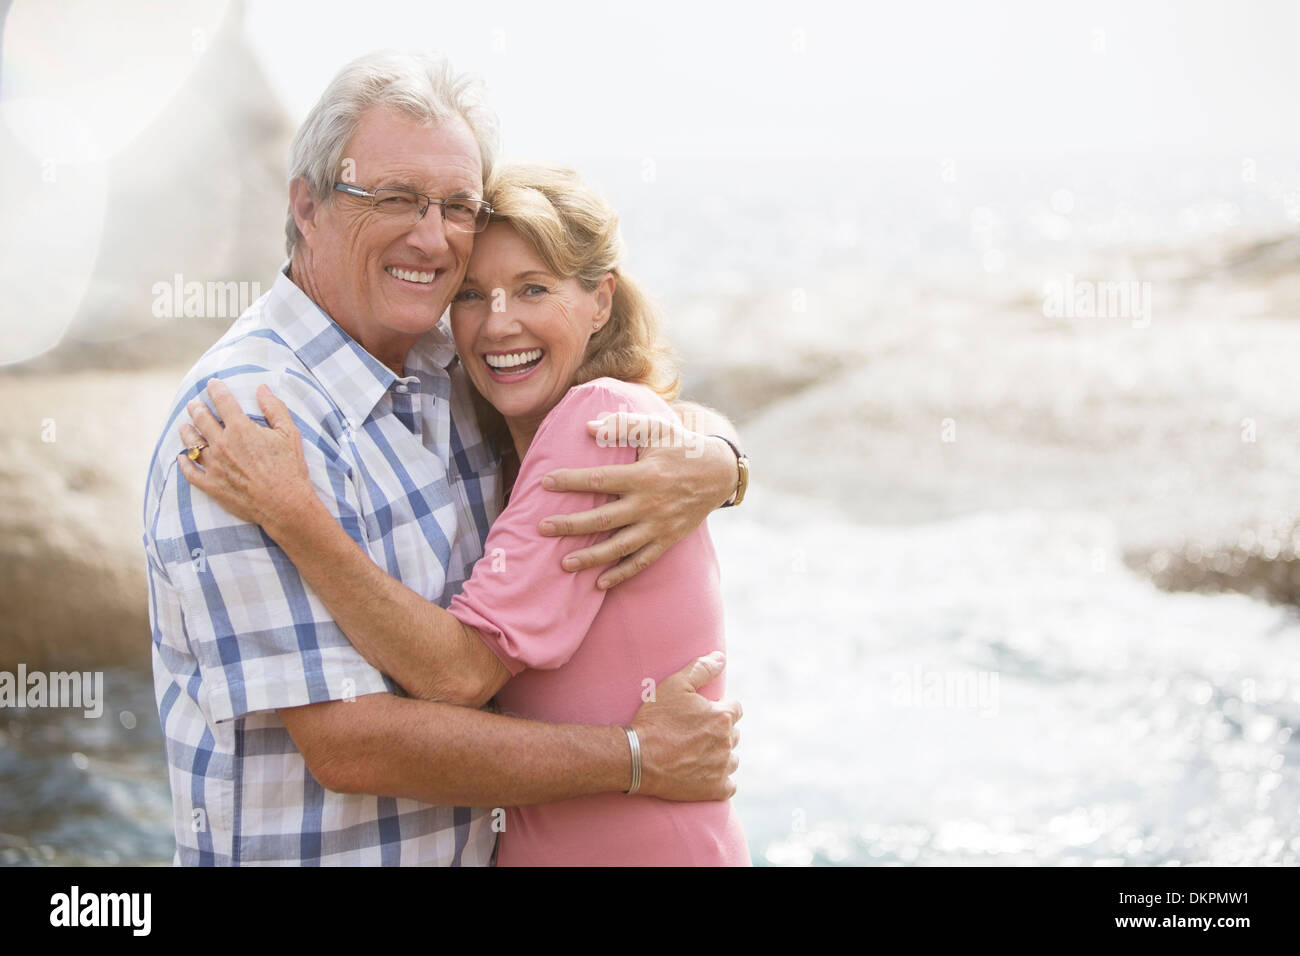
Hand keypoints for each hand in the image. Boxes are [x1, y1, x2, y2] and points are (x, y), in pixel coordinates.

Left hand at [176, 379, 312, 531]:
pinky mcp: (212, 486)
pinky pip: (191, 472)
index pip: (223, 402)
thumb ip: (274, 408)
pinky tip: (182, 457)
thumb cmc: (290, 469)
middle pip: (202, 420)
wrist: (285, 505)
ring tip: (184, 426)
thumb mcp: (289, 434)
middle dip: (197, 408)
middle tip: (194, 403)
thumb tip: (262, 388)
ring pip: (192, 443)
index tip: (212, 384)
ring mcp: (214, 466)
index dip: (216, 390)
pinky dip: (184, 463)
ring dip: (187, 432)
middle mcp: (222, 445)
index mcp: (241, 429)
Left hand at [538, 413, 738, 589]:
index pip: (599, 480)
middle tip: (543, 528)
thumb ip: (622, 426)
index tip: (545, 483)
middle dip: (571, 525)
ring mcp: (659, 526)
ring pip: (620, 547)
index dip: (570, 481)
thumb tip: (587, 427)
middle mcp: (650, 504)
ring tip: (564, 564)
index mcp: (644, 475)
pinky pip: (642, 561)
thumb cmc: (682, 447)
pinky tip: (599, 583)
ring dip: (591, 558)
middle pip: (603, 519)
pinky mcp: (667, 540)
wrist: (720, 473)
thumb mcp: (656, 428)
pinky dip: (621, 574)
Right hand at [632, 652, 740, 801]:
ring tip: (697, 754)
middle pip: (734, 734)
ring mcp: (722, 767)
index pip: (735, 709)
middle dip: (720, 732)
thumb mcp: (674, 685)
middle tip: (695, 734)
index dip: (719, 709)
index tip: (703, 715)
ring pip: (732, 759)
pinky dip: (720, 781)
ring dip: (720, 756)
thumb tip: (721, 658)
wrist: (638, 758)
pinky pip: (729, 785)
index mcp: (722, 716)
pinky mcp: (715, 789)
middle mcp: (727, 742)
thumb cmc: (655, 720)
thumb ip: (701, 669)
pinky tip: (704, 775)